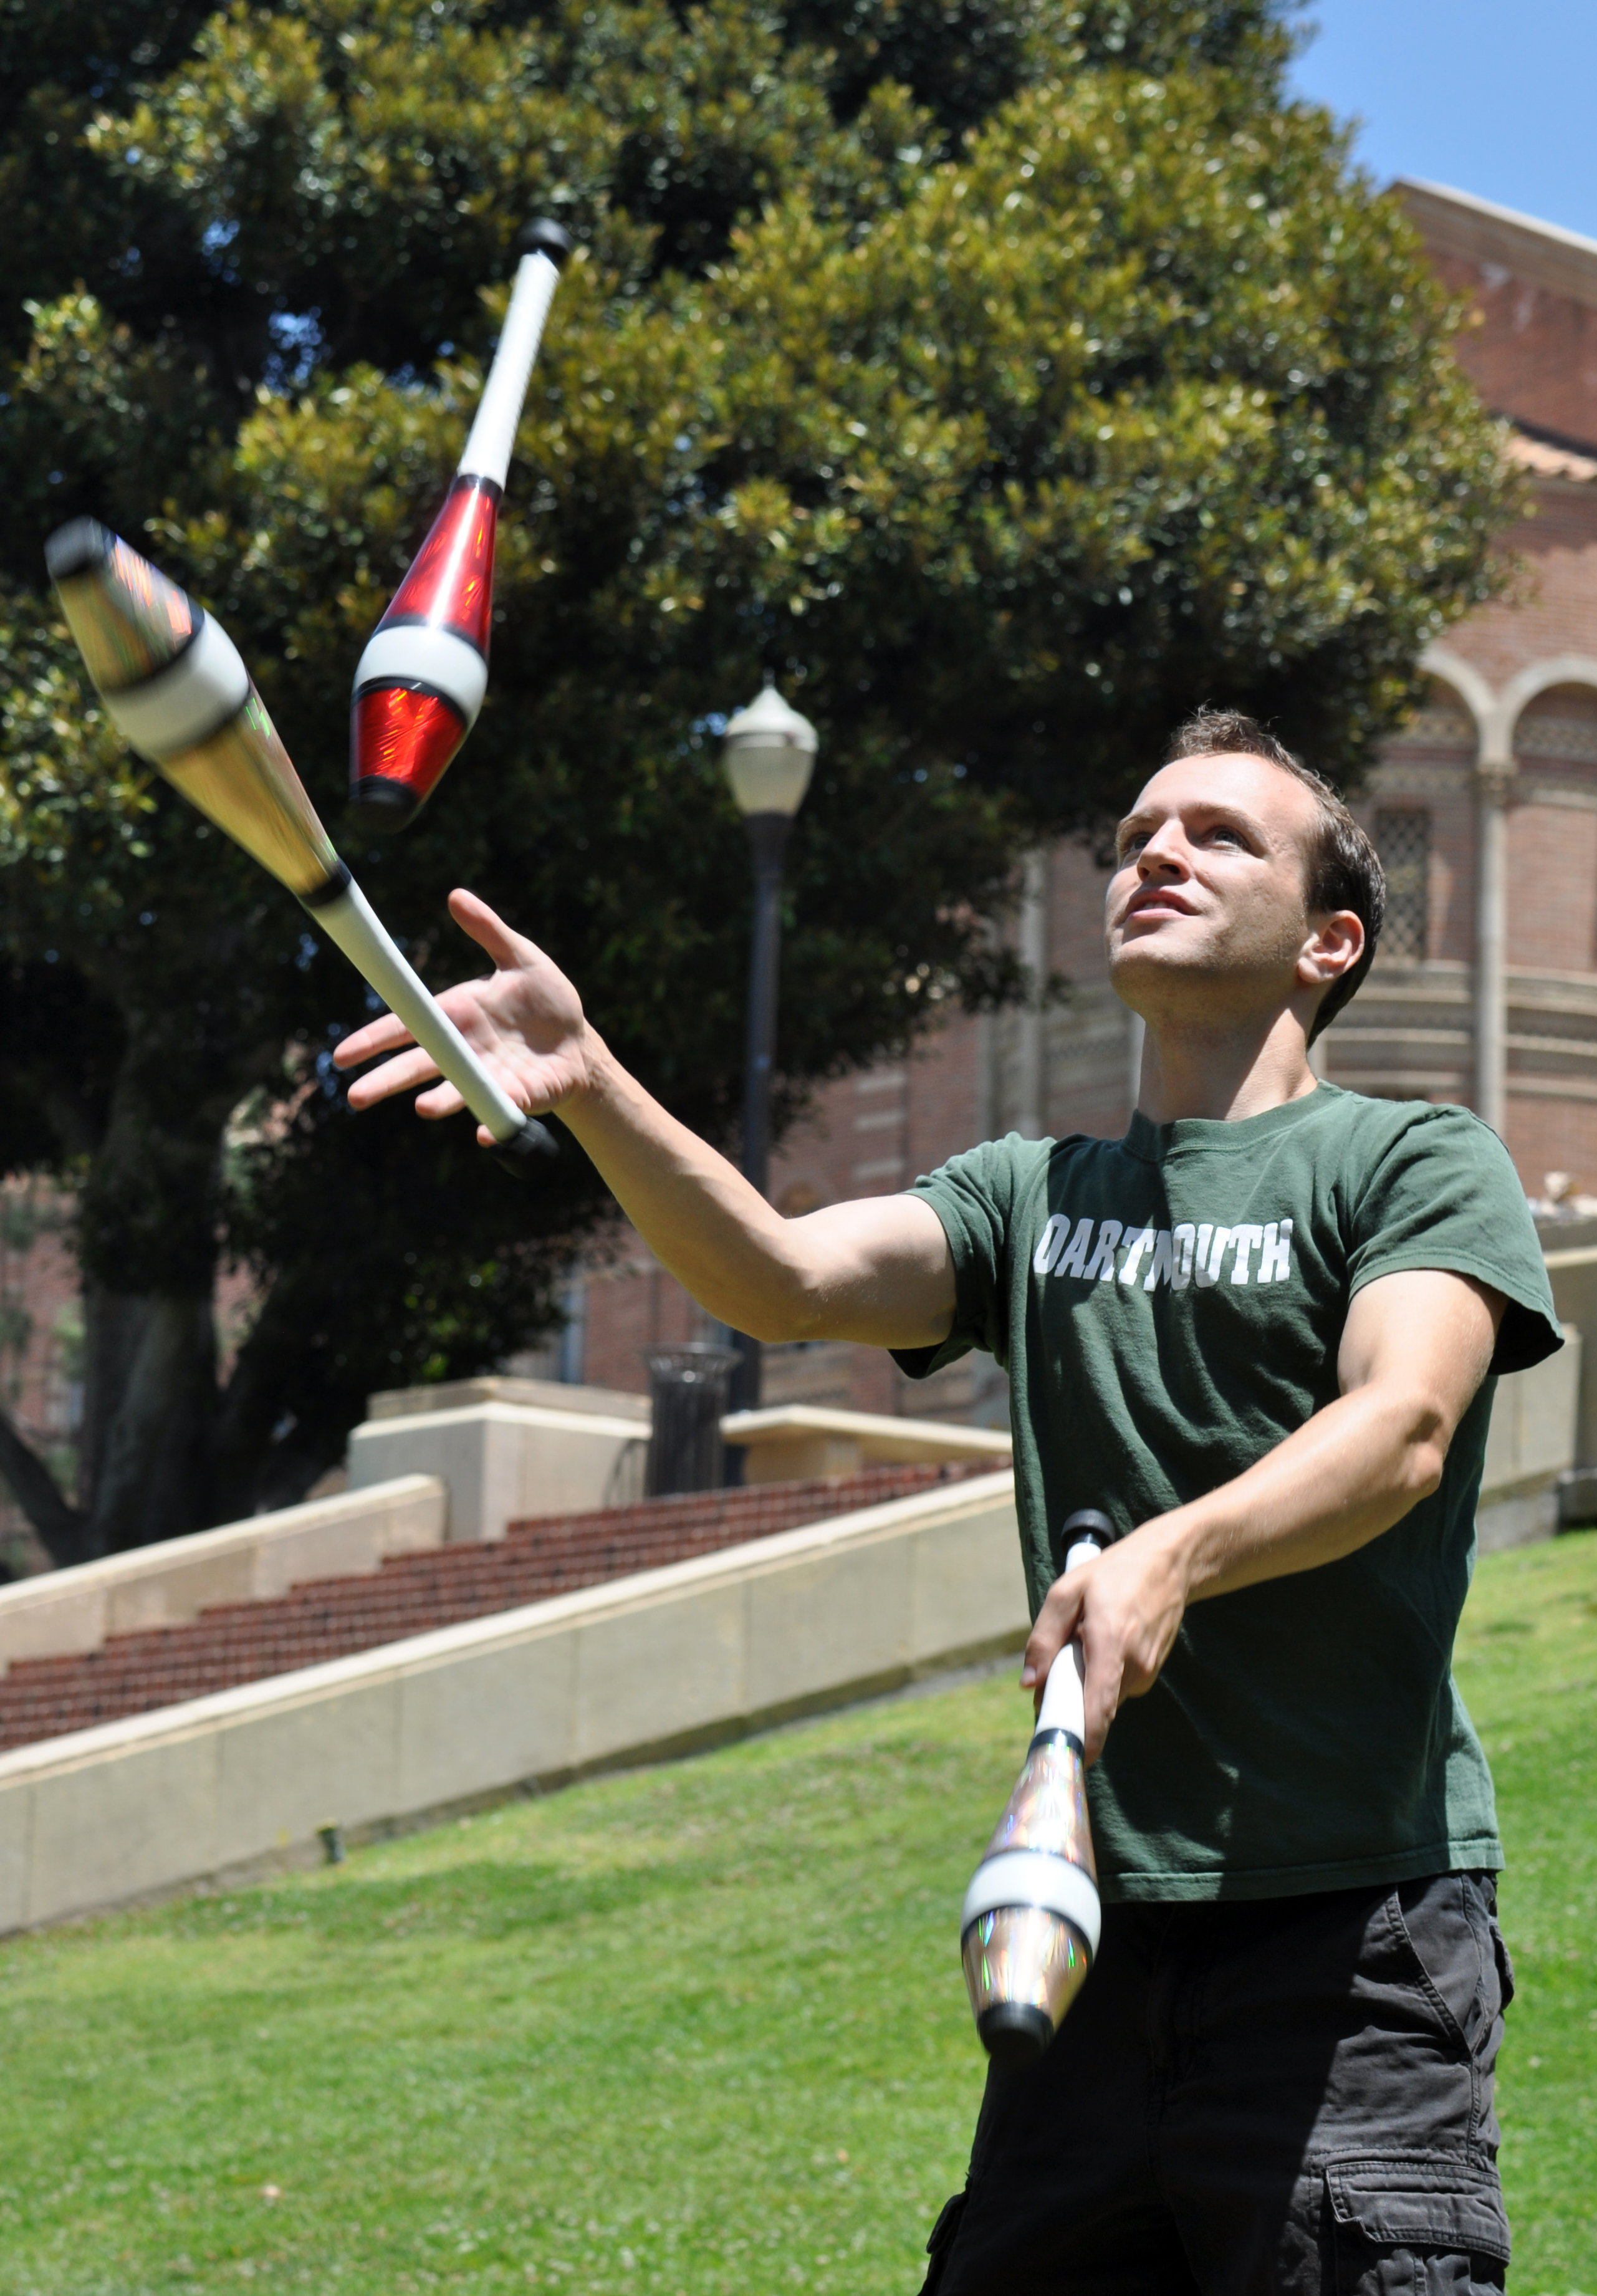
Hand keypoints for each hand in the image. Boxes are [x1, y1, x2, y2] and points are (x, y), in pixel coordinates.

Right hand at [333, 889, 596, 1142]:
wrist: (579, 1042)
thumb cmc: (545, 1000)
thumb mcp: (522, 957)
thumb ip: (489, 931)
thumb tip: (456, 896)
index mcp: (457, 1014)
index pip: (408, 1026)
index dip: (374, 1039)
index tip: (343, 1055)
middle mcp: (464, 1051)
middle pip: (419, 1066)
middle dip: (387, 1081)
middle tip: (356, 1097)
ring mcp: (488, 1077)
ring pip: (457, 1091)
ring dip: (440, 1100)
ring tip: (423, 1109)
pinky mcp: (519, 1098)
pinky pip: (502, 1111)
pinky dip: (492, 1123)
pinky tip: (483, 1134)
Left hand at [1019, 1526, 1189, 1763]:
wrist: (1169, 1563)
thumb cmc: (1113, 1573)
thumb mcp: (1066, 1592)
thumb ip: (1044, 1638)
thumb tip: (1029, 1684)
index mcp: (1110, 1643)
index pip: (1098, 1707)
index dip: (1081, 1738)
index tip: (1062, 1757)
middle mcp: (1134, 1665)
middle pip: (1092, 1705)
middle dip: (1067, 1700)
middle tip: (1051, 1672)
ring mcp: (1146, 1671)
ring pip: (1102, 1696)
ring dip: (1083, 1683)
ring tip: (1081, 1642)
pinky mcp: (1149, 1672)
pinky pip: (1114, 1686)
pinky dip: (1099, 1676)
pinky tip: (1100, 1643)